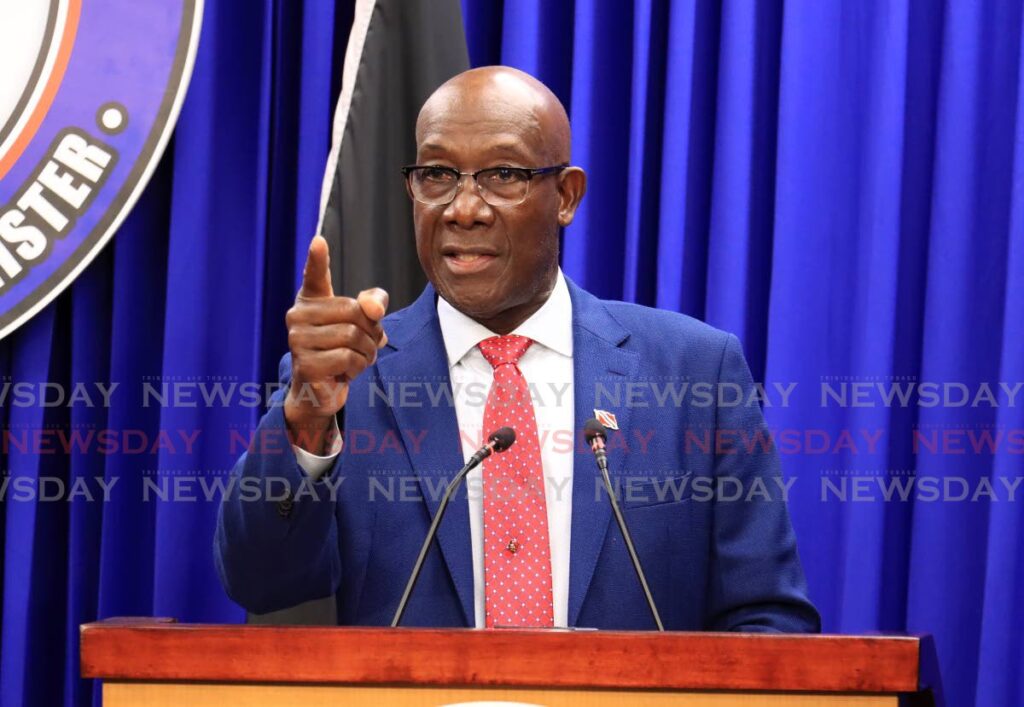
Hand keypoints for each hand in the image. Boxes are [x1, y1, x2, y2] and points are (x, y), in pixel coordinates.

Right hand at [284, 236, 387, 452]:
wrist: (320, 391)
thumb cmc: (341, 350)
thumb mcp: (362, 324)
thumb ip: (373, 305)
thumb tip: (373, 309)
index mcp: (311, 300)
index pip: (314, 275)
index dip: (317, 258)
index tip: (319, 241)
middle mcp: (298, 316)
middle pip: (355, 312)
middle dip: (372, 332)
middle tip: (366, 345)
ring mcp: (298, 341)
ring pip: (354, 336)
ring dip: (367, 352)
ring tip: (357, 359)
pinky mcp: (305, 365)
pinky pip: (348, 358)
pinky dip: (358, 367)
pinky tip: (346, 373)